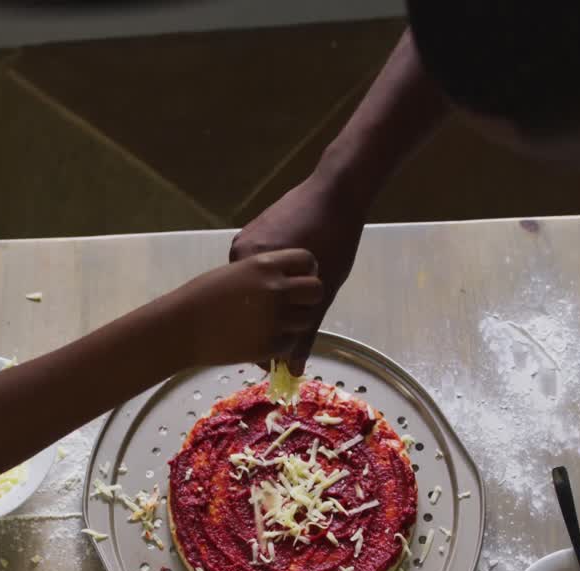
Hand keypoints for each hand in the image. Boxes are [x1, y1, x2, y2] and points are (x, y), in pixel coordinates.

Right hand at [171, 249, 323, 366]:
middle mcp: (275, 289)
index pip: (306, 260)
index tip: (299, 279)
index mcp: (264, 264)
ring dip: (296, 322)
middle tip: (294, 305)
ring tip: (275, 324)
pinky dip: (282, 343)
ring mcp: (275, 318)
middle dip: (309, 298)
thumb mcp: (234, 273)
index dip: (307, 270)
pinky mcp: (270, 344)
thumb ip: (262, 274)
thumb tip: (283, 280)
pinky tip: (264, 339)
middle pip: (316, 290)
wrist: (181, 327)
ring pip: (307, 319)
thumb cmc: (200, 296)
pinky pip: (290, 343)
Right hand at [230, 176, 365, 372]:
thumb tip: (292, 370)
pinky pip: (251, 268)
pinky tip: (285, 269)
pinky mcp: (245, 233)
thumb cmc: (336, 239)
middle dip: (272, 310)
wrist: (335, 191)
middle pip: (254, 301)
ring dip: (268, 293)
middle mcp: (244, 253)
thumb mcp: (325, 291)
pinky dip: (263, 278)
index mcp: (259, 266)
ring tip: (293, 281)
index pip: (263, 315)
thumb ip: (306, 330)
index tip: (295, 316)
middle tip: (294, 301)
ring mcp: (242, 241)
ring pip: (252, 286)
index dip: (282, 322)